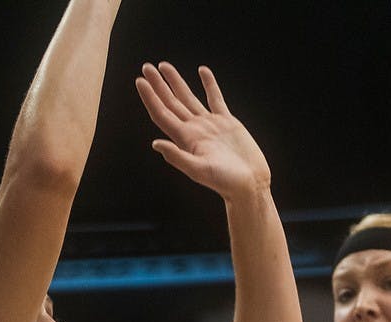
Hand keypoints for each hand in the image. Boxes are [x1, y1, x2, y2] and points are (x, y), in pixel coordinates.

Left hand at [135, 63, 269, 199]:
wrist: (250, 184)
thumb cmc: (226, 182)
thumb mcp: (199, 171)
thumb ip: (178, 157)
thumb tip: (155, 143)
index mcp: (186, 139)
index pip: (162, 114)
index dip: (150, 98)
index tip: (140, 81)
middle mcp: (195, 129)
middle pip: (171, 103)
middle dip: (158, 85)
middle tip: (146, 67)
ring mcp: (210, 125)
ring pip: (188, 98)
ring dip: (176, 82)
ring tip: (164, 66)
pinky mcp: (227, 122)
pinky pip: (215, 99)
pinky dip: (209, 84)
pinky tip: (202, 71)